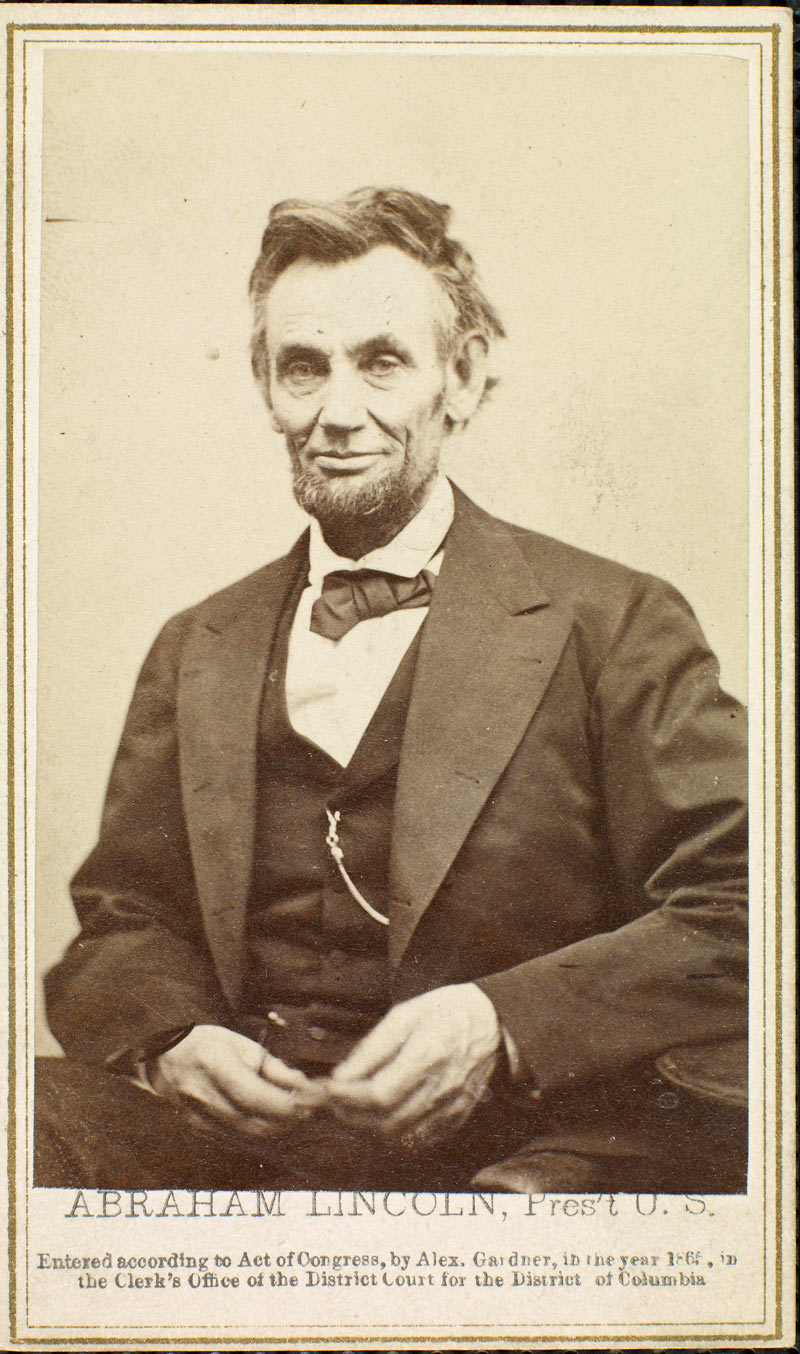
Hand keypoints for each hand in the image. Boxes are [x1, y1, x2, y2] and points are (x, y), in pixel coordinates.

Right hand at [149, 1024, 326, 1143]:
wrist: (163, 1057)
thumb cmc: (207, 1044)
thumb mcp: (241, 1043)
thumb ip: (274, 1067)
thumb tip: (303, 1086)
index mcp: (213, 1063)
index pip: (256, 1096)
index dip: (288, 1104)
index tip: (312, 1099)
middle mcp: (203, 1094)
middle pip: (255, 1122)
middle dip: (289, 1119)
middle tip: (310, 1108)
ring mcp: (197, 1115)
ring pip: (249, 1135)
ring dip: (278, 1128)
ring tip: (296, 1113)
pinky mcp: (198, 1128)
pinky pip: (237, 1137)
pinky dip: (259, 1131)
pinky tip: (273, 1119)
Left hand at [323, 984, 499, 1148]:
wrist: (491, 1021)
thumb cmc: (445, 1012)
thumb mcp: (405, 1015)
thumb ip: (372, 1048)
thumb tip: (342, 1076)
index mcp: (427, 1056)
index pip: (379, 1094)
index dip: (348, 1097)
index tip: (329, 1088)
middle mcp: (441, 1088)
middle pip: (386, 1122)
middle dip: (352, 1115)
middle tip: (336, 1100)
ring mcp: (452, 1107)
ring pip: (401, 1137)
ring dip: (370, 1127)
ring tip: (355, 1108)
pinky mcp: (457, 1117)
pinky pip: (420, 1140)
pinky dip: (396, 1134)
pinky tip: (384, 1116)